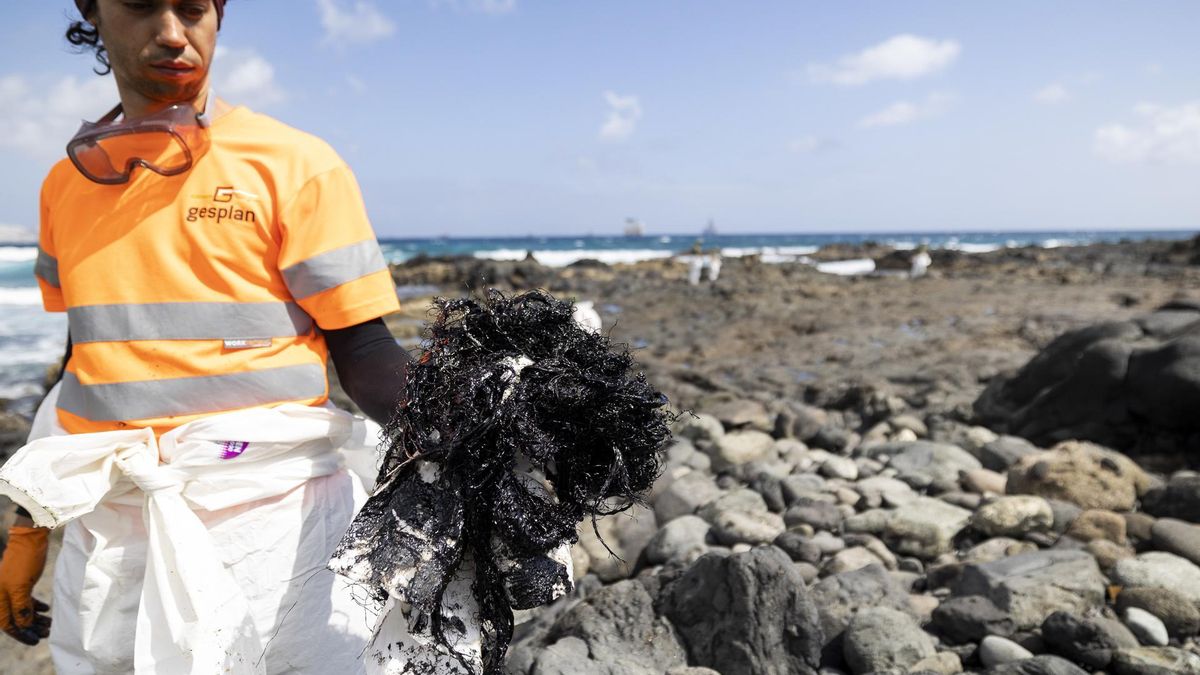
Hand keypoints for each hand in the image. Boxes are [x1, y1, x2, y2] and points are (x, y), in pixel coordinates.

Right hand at [0, 525, 50, 644]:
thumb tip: (24, 626)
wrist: (30, 538)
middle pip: (16, 619)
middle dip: (31, 628)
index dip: (21, 634)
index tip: (36, 640)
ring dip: (36, 618)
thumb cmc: (23, 561)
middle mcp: (2, 596)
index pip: (7, 624)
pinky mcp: (22, 582)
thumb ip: (21, 608)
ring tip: (50, 623)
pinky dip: (36, 606)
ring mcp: (12, 589)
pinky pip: (27, 600)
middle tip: (47, 633)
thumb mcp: (21, 587)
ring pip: (23, 610)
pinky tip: (46, 609)